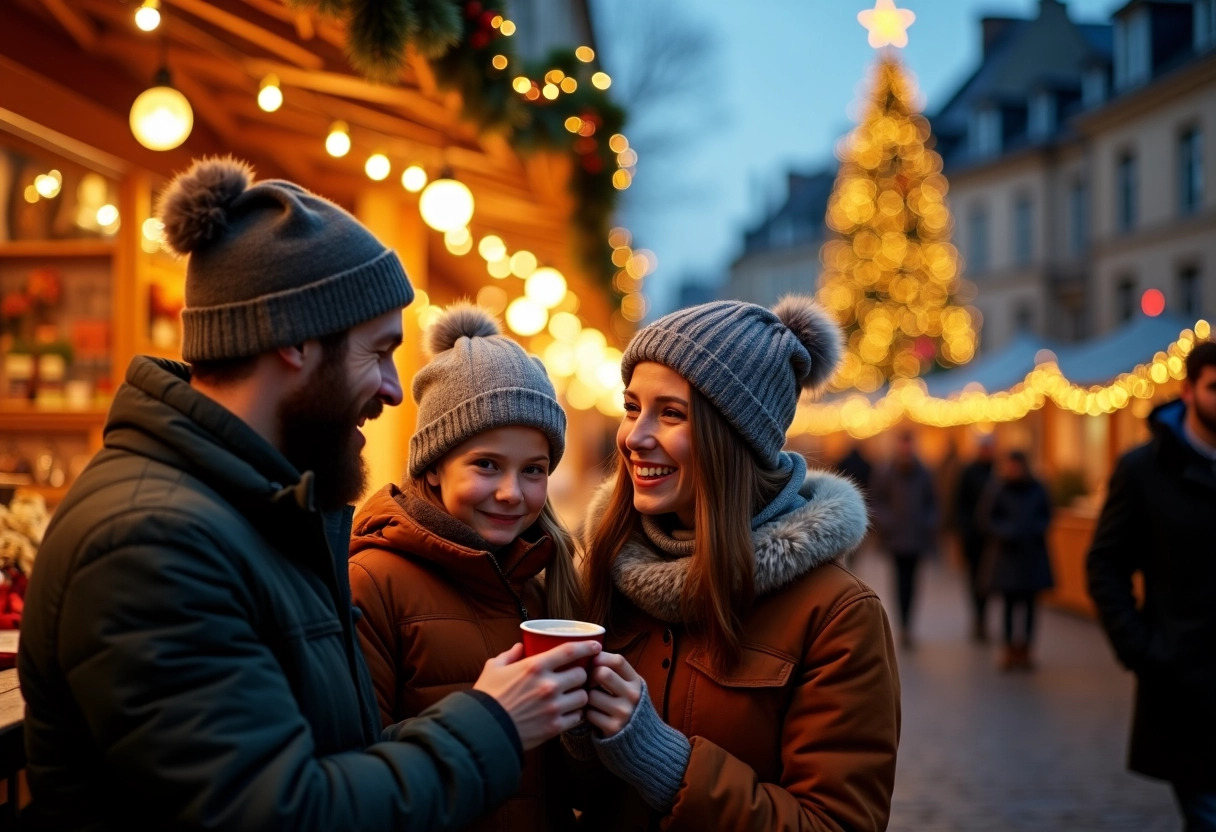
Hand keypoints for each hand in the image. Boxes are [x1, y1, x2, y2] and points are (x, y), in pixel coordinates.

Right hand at [473, 641, 599, 750]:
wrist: (482, 731)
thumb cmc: (486, 697)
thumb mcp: (493, 669)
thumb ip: (508, 655)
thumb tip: (519, 646)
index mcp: (535, 666)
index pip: (570, 651)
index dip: (587, 646)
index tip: (596, 647)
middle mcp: (548, 685)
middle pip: (581, 675)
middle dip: (580, 675)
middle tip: (576, 678)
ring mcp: (553, 707)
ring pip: (583, 697)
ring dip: (580, 695)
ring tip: (573, 696)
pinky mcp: (554, 727)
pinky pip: (577, 718)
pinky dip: (576, 715)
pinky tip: (569, 713)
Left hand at [585, 651, 641, 737]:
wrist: (642, 741)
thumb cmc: (628, 707)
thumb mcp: (630, 687)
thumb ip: (616, 673)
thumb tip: (588, 655)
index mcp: (636, 682)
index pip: (618, 660)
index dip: (601, 657)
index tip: (592, 662)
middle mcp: (632, 696)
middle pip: (602, 673)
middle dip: (590, 676)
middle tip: (588, 683)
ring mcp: (623, 713)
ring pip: (592, 695)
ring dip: (586, 698)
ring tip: (592, 702)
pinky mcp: (613, 728)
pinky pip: (589, 714)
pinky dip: (587, 714)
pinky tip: (594, 715)